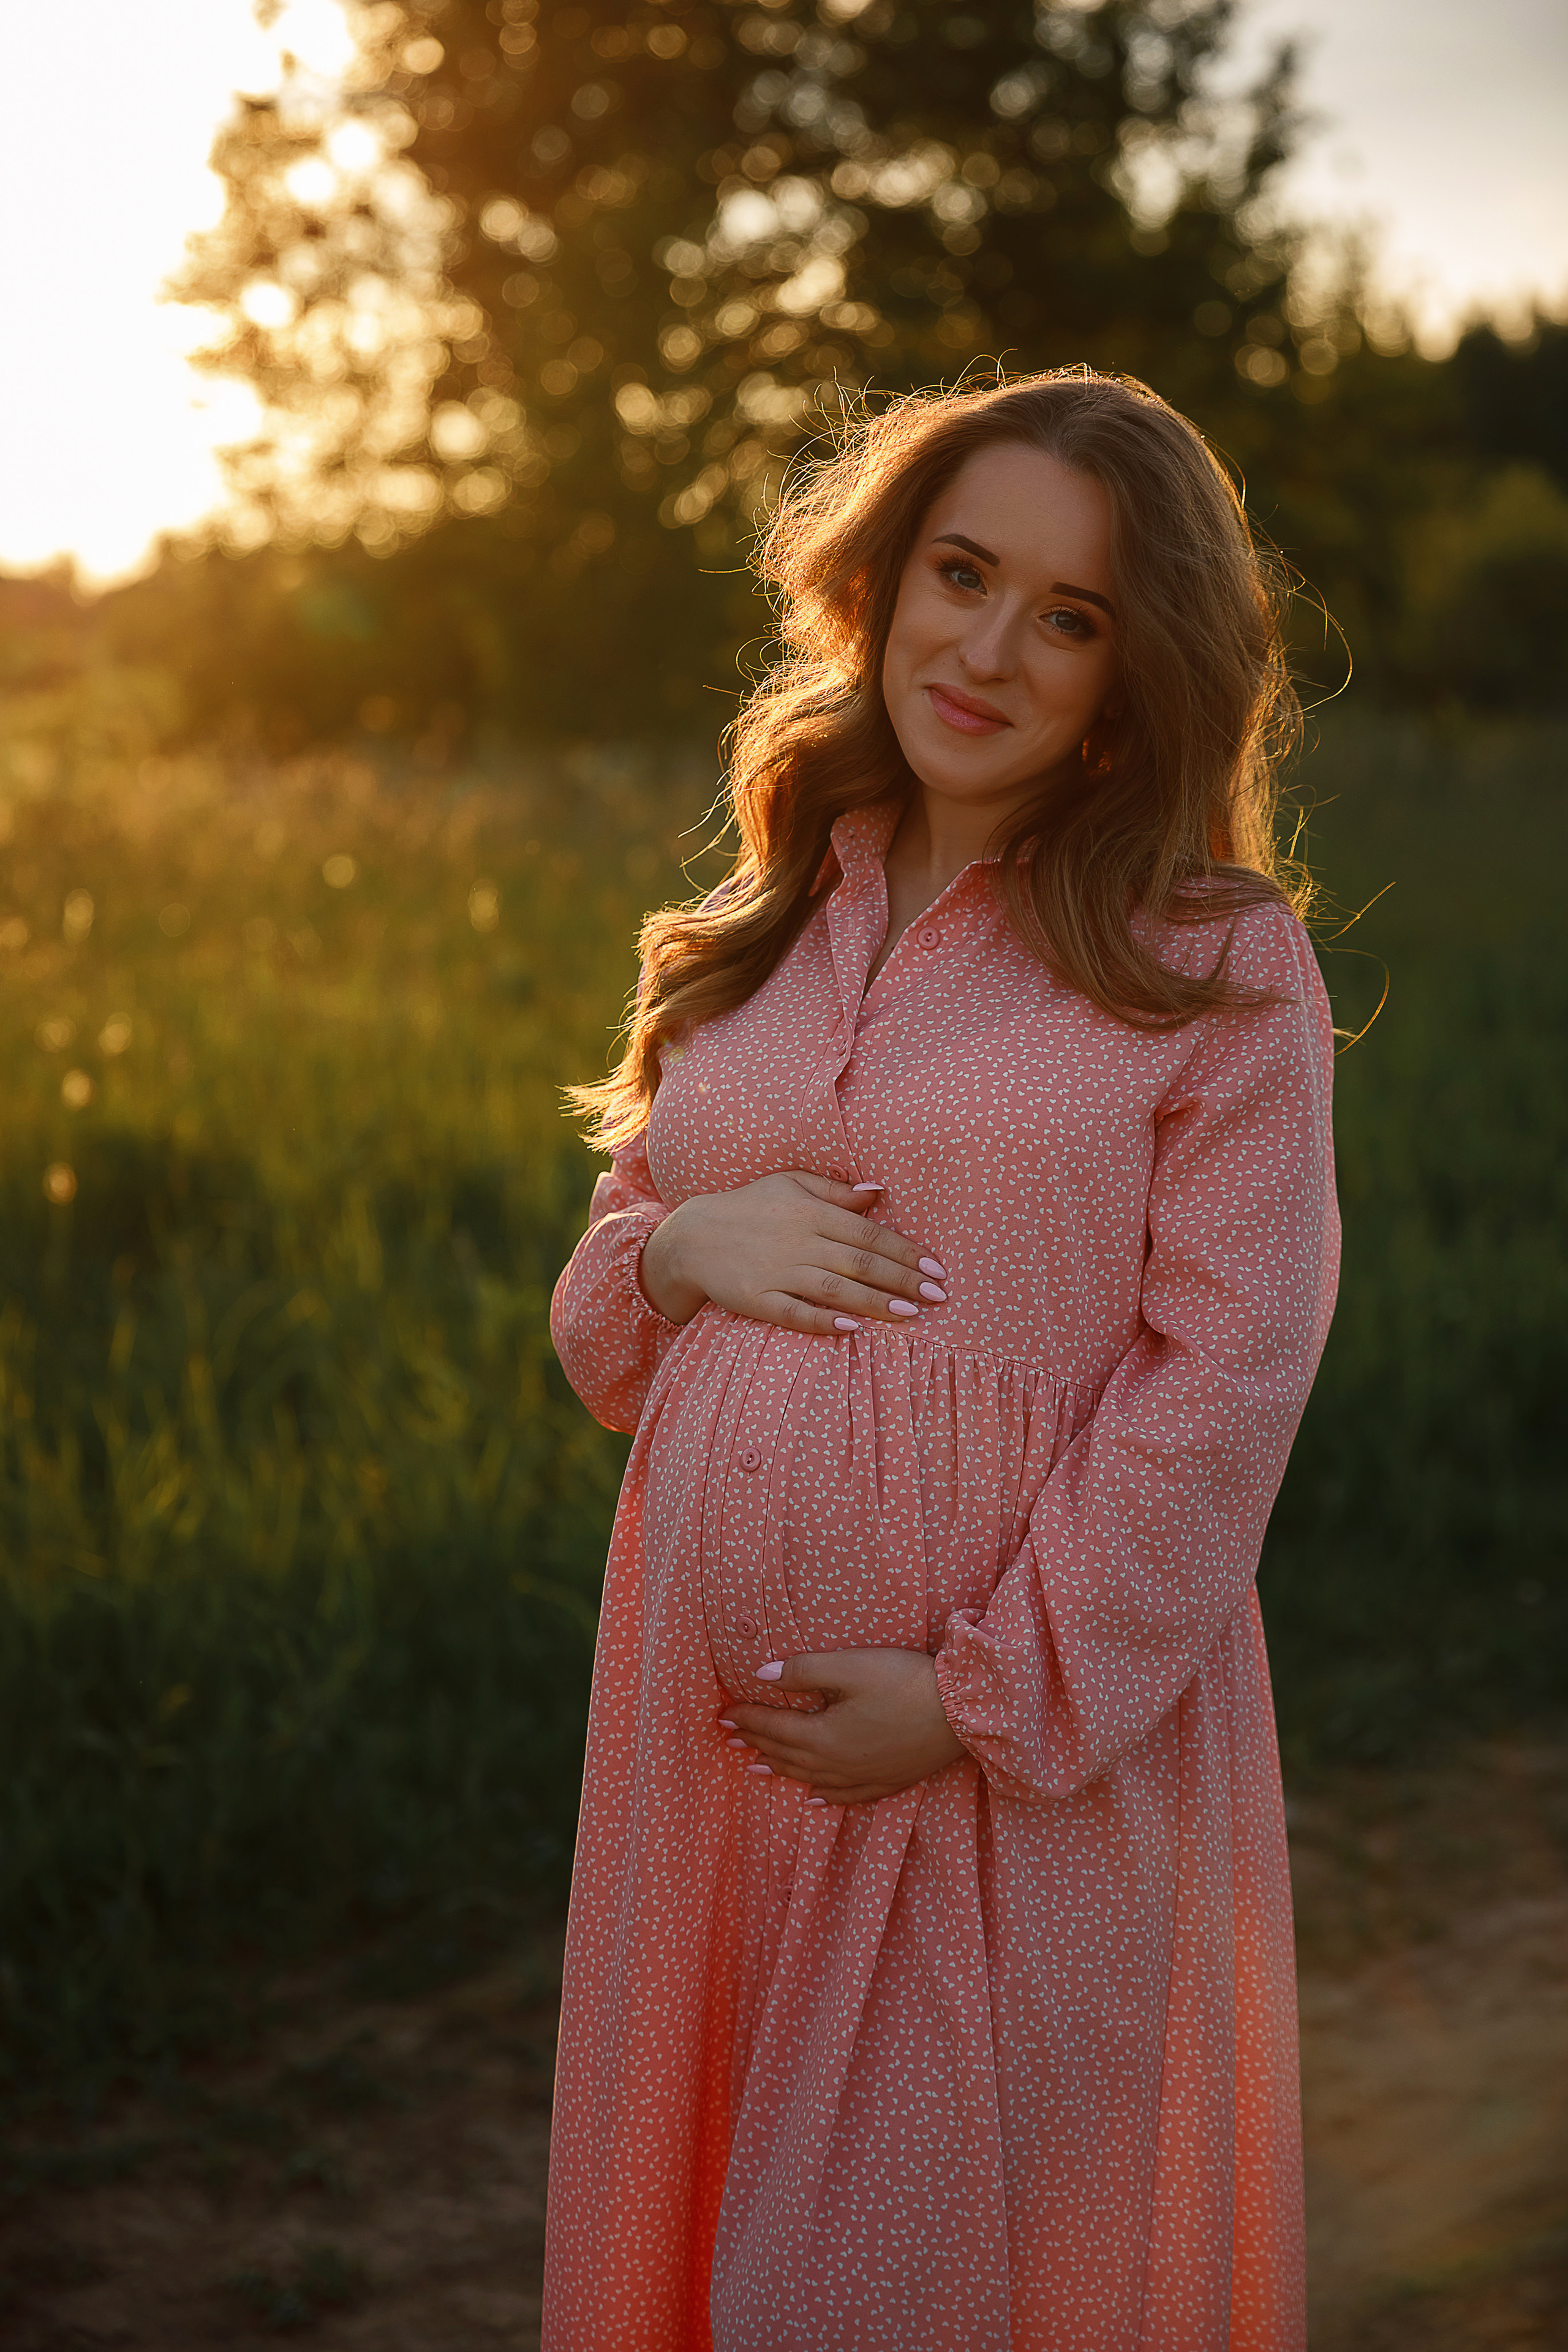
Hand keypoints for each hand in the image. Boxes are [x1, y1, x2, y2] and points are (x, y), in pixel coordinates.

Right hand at [638, 1172, 946, 1334]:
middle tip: (937, 1296)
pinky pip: (794, 1312)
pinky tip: (852, 1328)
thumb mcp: (789, 1183)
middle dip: (902, 1280)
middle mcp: (798, 1241)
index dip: (905, 1251)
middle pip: (860, 1263)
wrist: (692, 1236)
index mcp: (810, 1211)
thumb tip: (879, 1193)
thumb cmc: (749, 1207)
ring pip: (835, 1289)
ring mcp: (777, 1271)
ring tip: (909, 1314)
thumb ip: (835, 1190)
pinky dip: (822, 1321)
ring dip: (875, 1302)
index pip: (868, 1234)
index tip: (936, 1268)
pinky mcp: (756, 1299)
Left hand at [723, 1647, 967, 1805]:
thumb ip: (804, 1670)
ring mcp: (863, 1776)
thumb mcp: (851, 1666)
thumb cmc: (905, 1682)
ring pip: (810, 1777)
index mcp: (823, 1735)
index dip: (747, 1719)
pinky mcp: (887, 1781)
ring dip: (781, 1769)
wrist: (963, 1712)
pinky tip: (813, 1798)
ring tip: (757, 1766)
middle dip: (757, 1743)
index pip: (774, 1727)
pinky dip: (823, 1796)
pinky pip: (846, 1796)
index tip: (722, 1715)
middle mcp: (837, 1763)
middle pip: (787, 1753)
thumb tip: (762, 1675)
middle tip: (731, 1738)